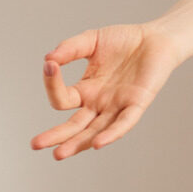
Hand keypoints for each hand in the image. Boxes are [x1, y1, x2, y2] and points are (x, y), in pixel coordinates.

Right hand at [34, 22, 185, 159]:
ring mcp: (118, 105)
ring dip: (78, 142)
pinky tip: (98, 143)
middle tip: (35, 144)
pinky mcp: (138, 103)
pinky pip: (124, 122)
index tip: (50, 66)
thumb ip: (69, 48)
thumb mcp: (90, 41)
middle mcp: (100, 103)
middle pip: (75, 126)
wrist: (157, 37)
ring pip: (96, 130)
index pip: (62, 98)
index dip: (52, 84)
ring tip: (59, 154)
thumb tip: (48, 59)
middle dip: (56, 136)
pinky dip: (112, 133)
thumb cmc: (124, 40)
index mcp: (86, 90)